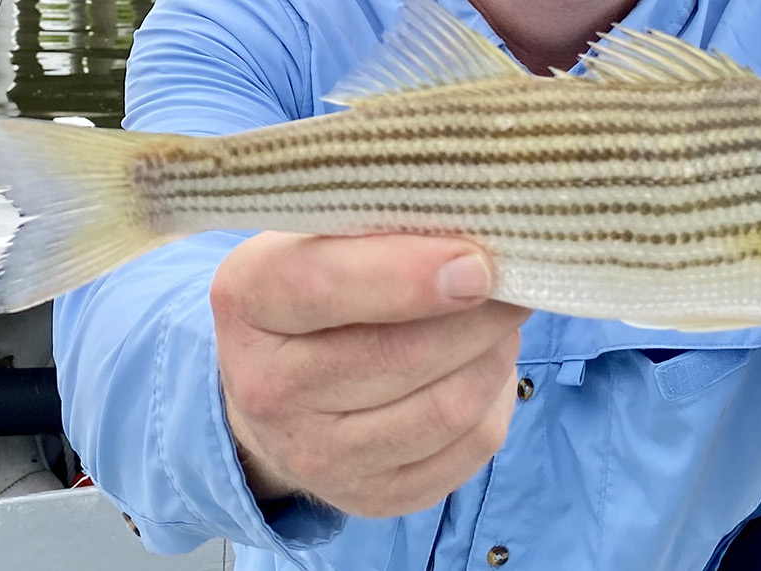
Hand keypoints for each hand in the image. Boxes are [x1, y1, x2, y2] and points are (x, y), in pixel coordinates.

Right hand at [210, 232, 529, 517]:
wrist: (278, 388)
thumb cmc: (318, 290)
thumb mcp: (318, 236)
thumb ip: (378, 222)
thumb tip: (474, 220)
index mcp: (247, 301)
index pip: (322, 286)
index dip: (408, 275)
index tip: (477, 262)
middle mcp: (268, 390)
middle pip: (402, 355)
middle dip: (479, 316)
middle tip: (514, 280)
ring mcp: (317, 457)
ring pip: (448, 407)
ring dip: (494, 355)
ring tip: (501, 320)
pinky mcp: (373, 496)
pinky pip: (469, 448)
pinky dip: (495, 400)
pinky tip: (485, 368)